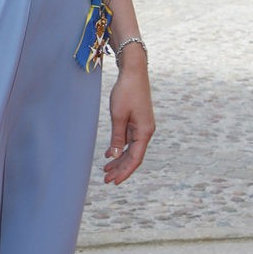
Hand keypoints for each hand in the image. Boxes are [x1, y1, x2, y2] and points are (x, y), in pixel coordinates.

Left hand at [103, 56, 154, 184]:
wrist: (134, 72)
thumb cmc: (126, 92)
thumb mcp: (118, 116)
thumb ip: (117, 137)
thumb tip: (114, 155)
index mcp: (144, 132)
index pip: (135, 158)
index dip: (125, 172)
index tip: (114, 182)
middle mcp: (146, 131)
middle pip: (133, 156)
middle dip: (120, 169)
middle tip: (106, 180)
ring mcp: (142, 126)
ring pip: (130, 149)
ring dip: (119, 159)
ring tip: (106, 170)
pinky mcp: (138, 121)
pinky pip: (129, 140)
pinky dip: (120, 148)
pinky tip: (110, 154)